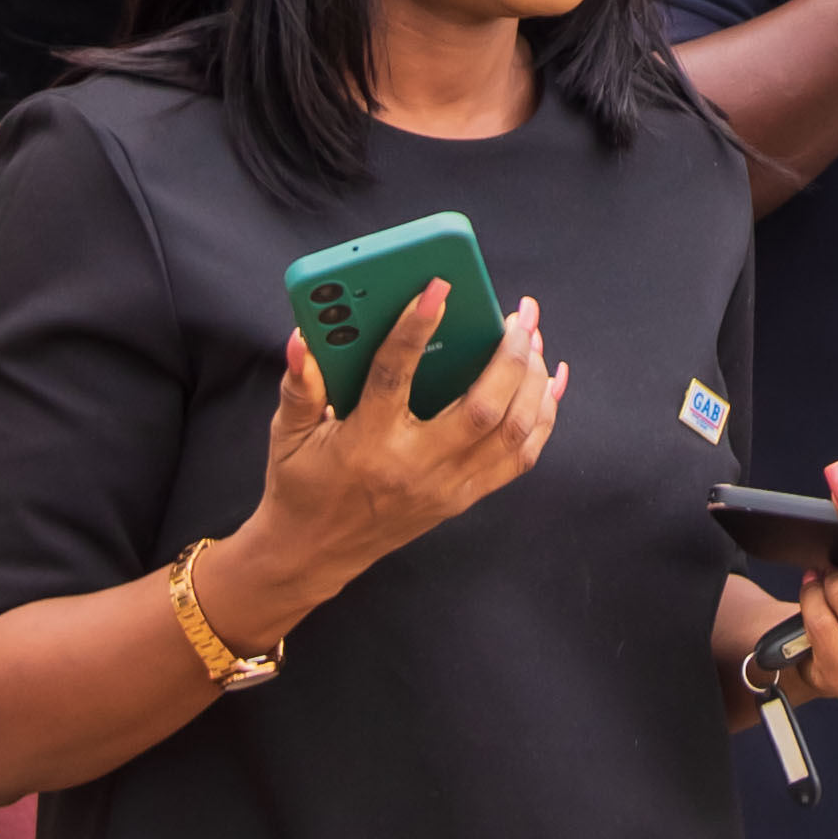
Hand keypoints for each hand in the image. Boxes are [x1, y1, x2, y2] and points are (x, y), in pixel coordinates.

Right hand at [213, 284, 566, 637]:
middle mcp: (416, 466)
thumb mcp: (288, 433)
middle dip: (510, 355)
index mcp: (367, 442)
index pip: (395, 376)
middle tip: (520, 314)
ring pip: (512, 432)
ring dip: (532, 381)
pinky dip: (543, 416)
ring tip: (534, 339)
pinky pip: (520, 457)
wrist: (314, 551)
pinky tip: (549, 382)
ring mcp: (447, 486)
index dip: (416, 329)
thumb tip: (304, 339)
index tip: (438, 288)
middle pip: (483, 408)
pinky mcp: (464, 498)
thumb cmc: (300, 484)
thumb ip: (301, 385)